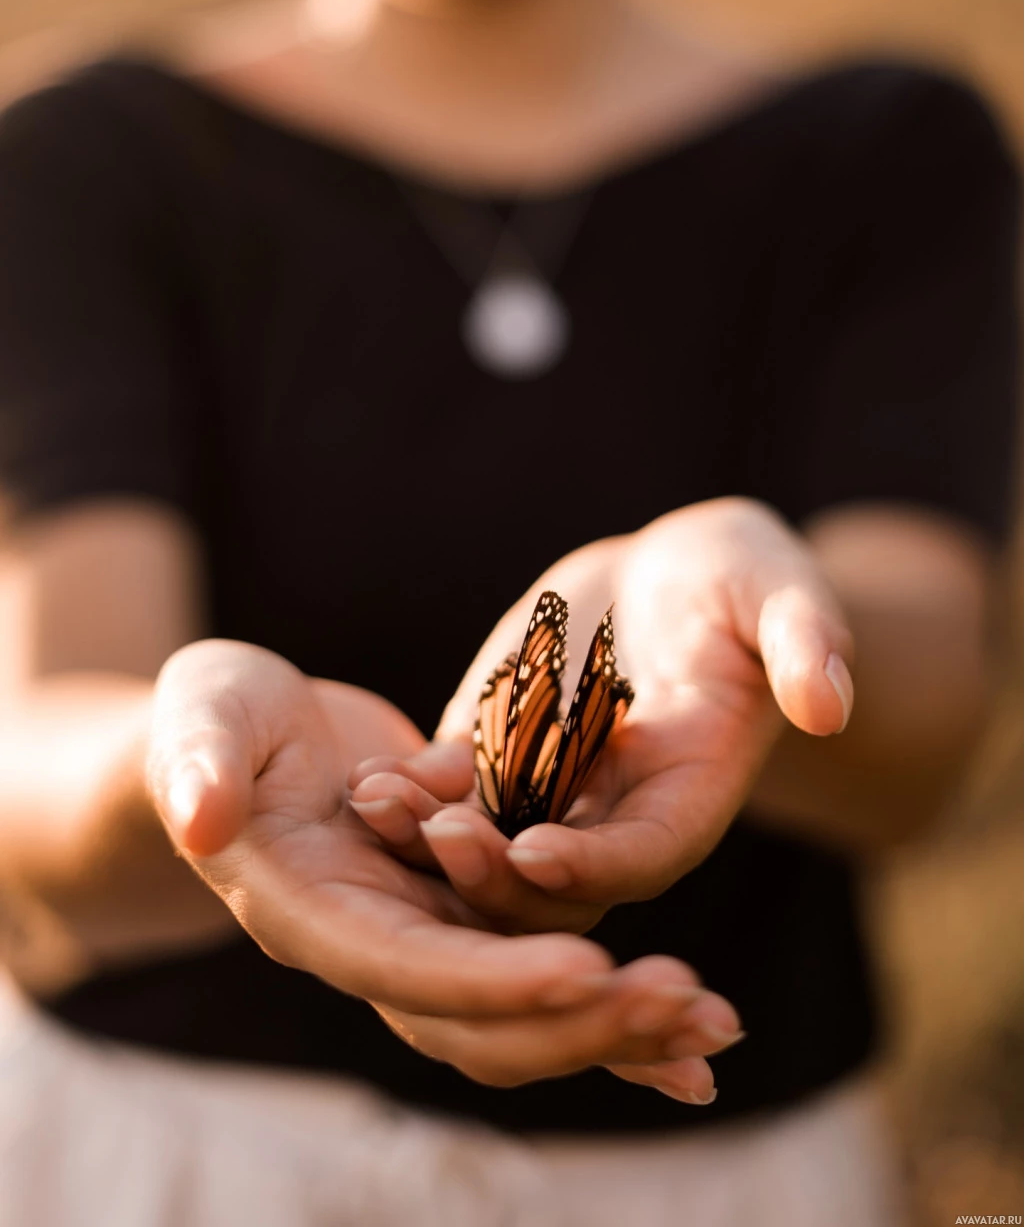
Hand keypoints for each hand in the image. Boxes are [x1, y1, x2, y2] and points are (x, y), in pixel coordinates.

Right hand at [145, 638, 739, 1101]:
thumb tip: (200, 819)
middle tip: (686, 1006)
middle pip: (483, 1022)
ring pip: (526, 1014)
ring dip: (618, 1025)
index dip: (495, 977)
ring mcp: (424, 936)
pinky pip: (541, 969)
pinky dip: (609, 1001)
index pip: (411, 968)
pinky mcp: (461, 913)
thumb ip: (198, 764)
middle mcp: (377, 946)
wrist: (239, 739)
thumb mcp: (201, 718)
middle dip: (582, 1024)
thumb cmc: (213, 720)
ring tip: (715, 1026)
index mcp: (316, 912)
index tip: (588, 971)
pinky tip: (688, 1027)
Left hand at [350, 498, 853, 924]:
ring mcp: (553, 789)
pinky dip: (416, 794)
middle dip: (498, 870)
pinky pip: (455, 791)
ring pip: (491, 843)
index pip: (648, 850)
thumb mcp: (779, 591)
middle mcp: (619, 811)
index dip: (595, 858)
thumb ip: (803, 640)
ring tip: (378, 808)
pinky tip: (368, 781)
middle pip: (556, 874)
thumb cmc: (740, 578)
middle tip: (441, 841)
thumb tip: (830, 700)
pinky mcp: (501, 754)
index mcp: (694, 789)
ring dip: (435, 840)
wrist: (675, 574)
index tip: (539, 853)